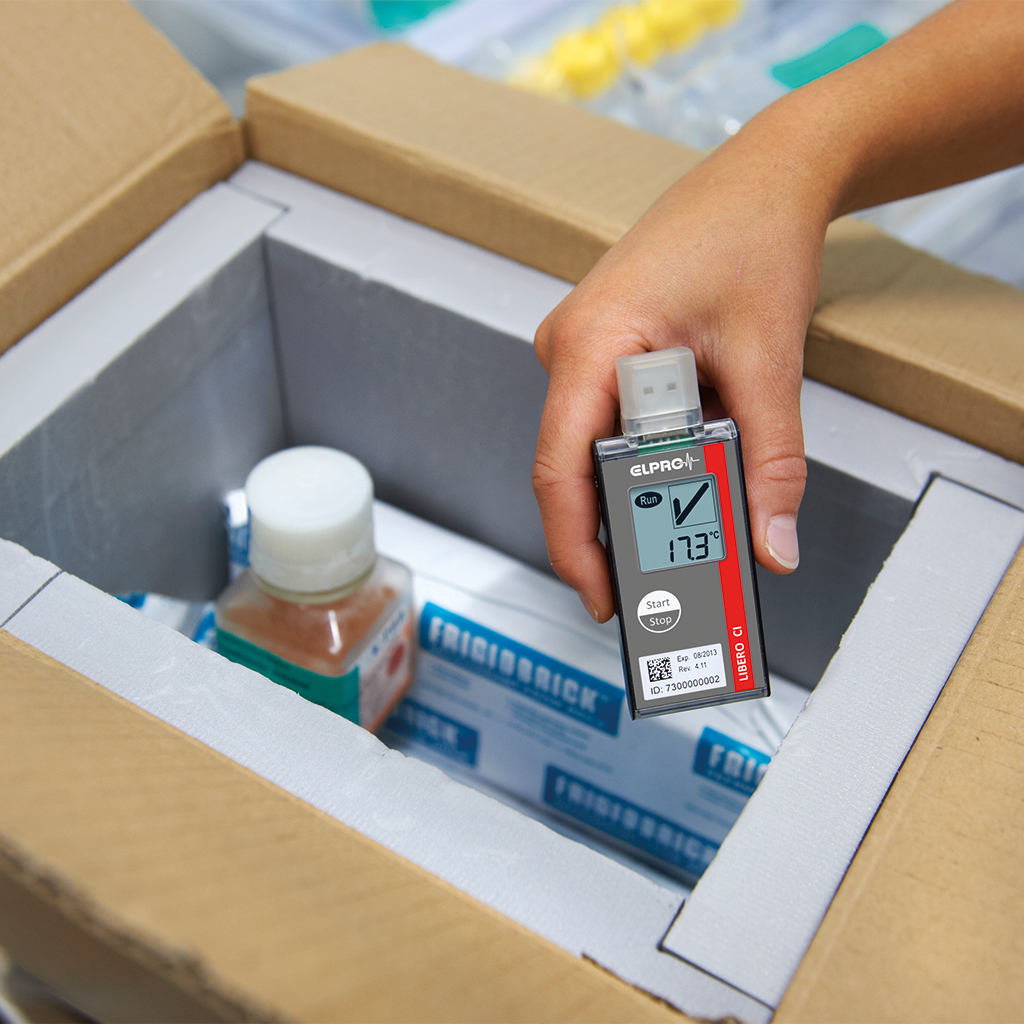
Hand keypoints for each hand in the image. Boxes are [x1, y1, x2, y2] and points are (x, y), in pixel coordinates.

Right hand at [533, 134, 829, 621]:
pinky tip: (693, 462)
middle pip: (575, 465)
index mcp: (589, 343)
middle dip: (618, 526)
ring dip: (642, 485)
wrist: (766, 175)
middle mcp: (569, 346)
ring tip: (692, 521)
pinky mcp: (604, 347)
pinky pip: (613, 417)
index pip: (559, 469)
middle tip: (664, 579)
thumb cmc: (752, 237)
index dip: (575, 546)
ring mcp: (582, 346)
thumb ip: (772, 462)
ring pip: (597, 443)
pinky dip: (649, 451)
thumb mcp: (768, 363)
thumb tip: (772, 543)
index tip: (605, 598)